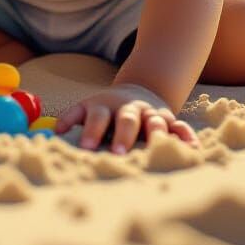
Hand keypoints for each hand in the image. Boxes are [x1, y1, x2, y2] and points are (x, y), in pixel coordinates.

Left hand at [53, 82, 197, 152]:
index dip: (90, 131)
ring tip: (155, 148)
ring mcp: (150, 112)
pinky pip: (179, 127)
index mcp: (105, 106)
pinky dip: (185, 137)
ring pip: (154, 120)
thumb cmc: (107, 110)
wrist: (139, 91)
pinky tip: (192, 150)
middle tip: (117, 153)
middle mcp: (128, 108)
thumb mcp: (87, 108)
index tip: (85, 150)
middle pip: (125, 118)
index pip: (95, 116)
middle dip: (122, 135)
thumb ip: (71, 119)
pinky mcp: (169, 120)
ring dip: (154, 134)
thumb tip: (53, 132)